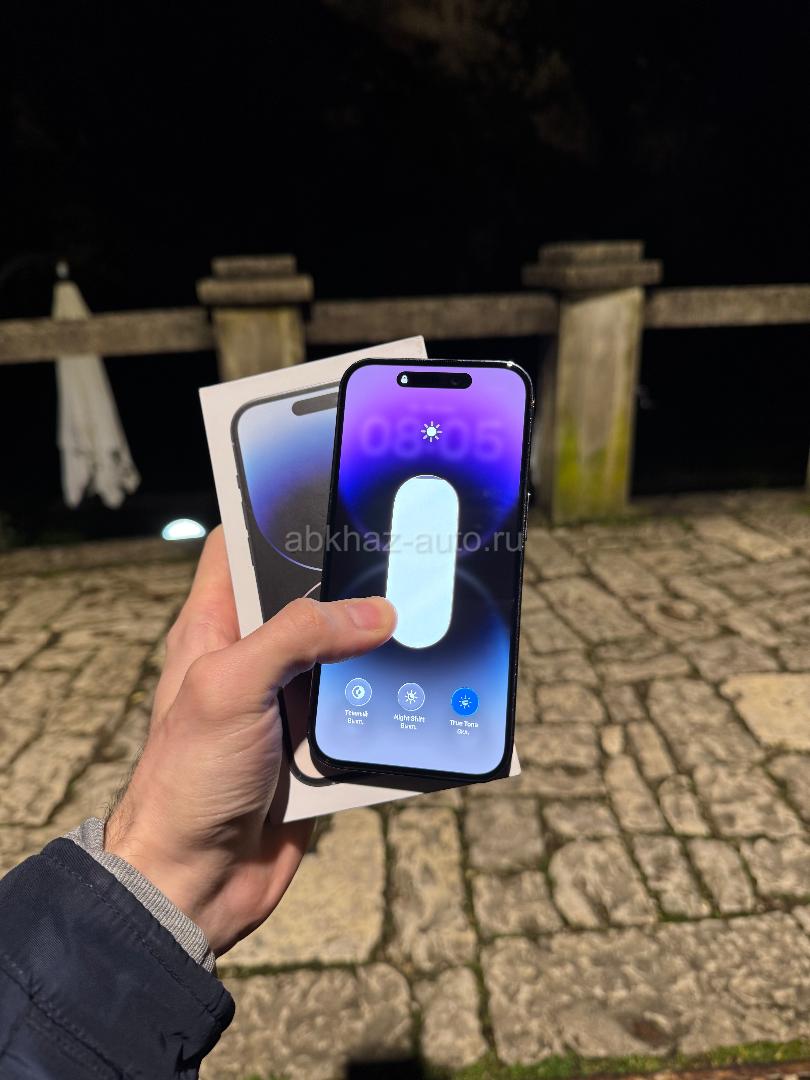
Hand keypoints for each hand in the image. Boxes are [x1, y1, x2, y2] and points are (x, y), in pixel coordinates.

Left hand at [105, 527, 395, 955]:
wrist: (196, 883)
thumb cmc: (186, 781)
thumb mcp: (230, 688)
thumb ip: (297, 637)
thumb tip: (373, 613)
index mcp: (214, 629)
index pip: (238, 550)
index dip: (276, 521)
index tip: (328, 499)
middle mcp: (252, 659)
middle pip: (308, 601)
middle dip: (352, 586)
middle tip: (402, 557)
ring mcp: (285, 702)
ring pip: (342, 657)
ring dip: (378, 650)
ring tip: (428, 617)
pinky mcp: (314, 746)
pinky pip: (359, 712)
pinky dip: (387, 705)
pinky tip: (423, 691)